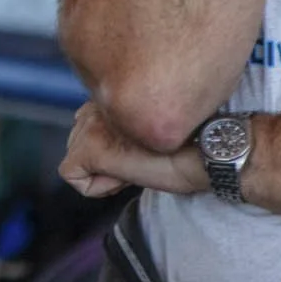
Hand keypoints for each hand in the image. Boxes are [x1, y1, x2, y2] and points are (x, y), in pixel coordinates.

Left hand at [60, 101, 205, 199]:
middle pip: (77, 141)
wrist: (206, 154)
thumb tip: (105, 145)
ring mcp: (92, 125)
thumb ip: (123, 126)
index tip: (139, 149)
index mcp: (111, 95)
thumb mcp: (148, 129)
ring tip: (136, 164)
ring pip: (76, 158)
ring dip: (102, 170)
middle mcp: (97, 103)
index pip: (87, 124)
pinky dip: (97, 186)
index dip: (110, 147)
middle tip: (139, 159)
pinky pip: (73, 176)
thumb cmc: (188, 146)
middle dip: (102, 158)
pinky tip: (125, 177)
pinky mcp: (92, 148)